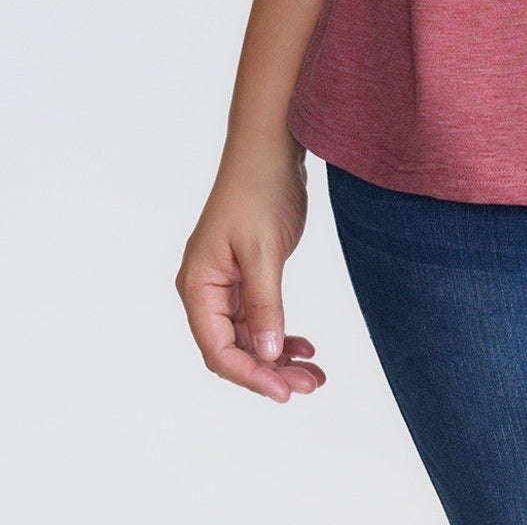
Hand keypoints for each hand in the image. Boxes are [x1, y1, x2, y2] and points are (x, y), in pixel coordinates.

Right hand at [176, 137, 327, 402]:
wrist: (270, 147)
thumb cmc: (259, 189)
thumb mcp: (264, 250)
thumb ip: (266, 304)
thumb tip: (268, 355)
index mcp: (198, 286)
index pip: (218, 349)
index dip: (250, 375)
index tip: (284, 392)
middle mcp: (206, 290)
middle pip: (233, 349)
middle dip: (270, 371)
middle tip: (310, 385)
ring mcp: (226, 284)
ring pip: (250, 336)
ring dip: (279, 357)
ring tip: (315, 374)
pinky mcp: (247, 275)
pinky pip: (260, 317)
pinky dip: (281, 334)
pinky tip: (305, 345)